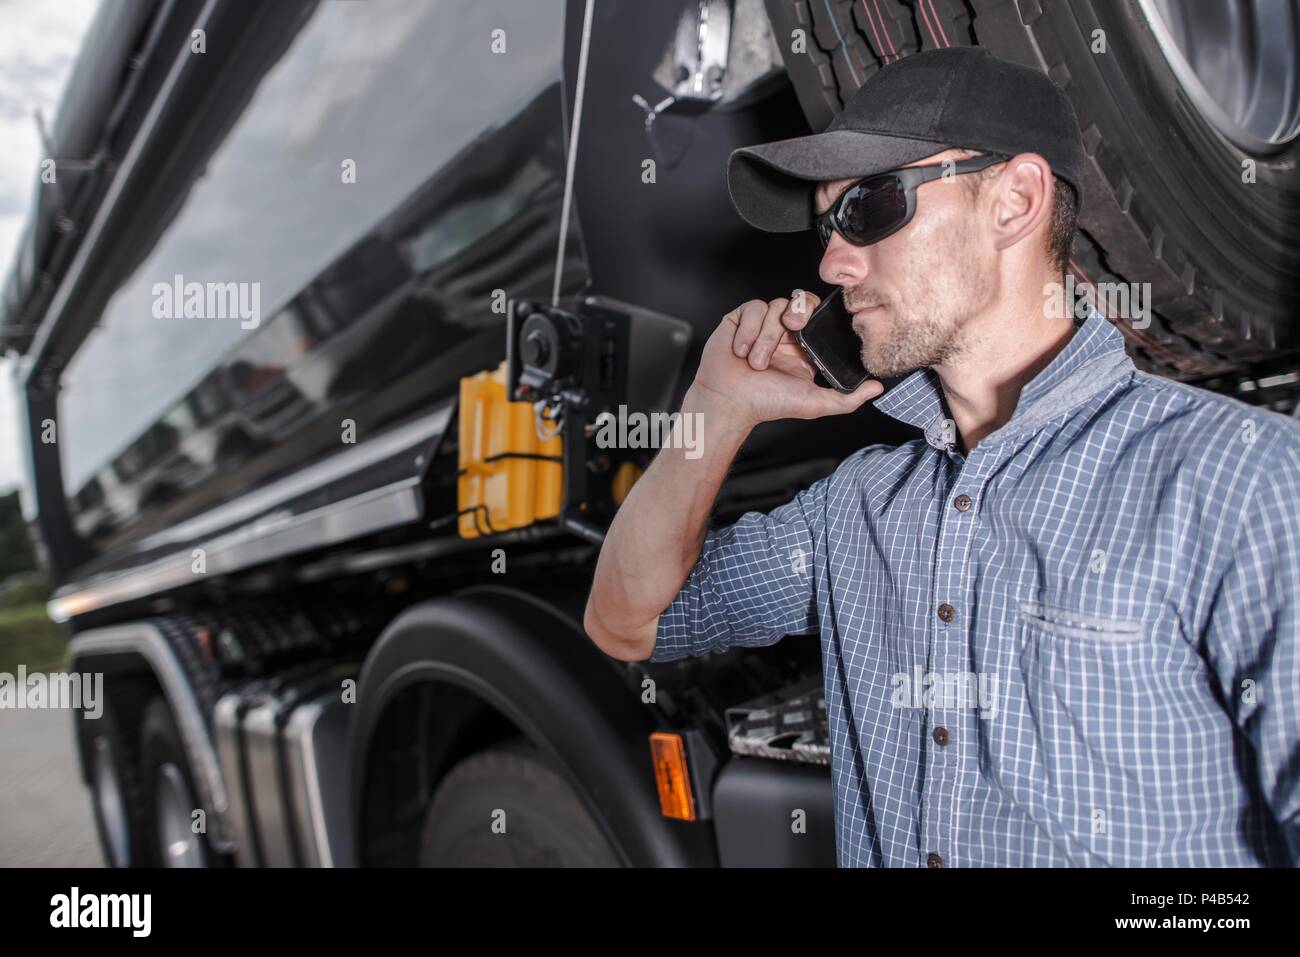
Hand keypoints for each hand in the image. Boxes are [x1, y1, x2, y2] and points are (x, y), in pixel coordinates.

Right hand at [688, 290, 883, 428]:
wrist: (729, 402)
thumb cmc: (766, 404)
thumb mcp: (815, 403)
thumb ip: (848, 398)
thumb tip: (877, 388)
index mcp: (802, 347)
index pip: (817, 315)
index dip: (816, 314)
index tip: (810, 327)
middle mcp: (783, 333)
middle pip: (799, 301)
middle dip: (797, 312)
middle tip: (791, 327)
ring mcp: (761, 325)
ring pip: (774, 307)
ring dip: (766, 336)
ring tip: (757, 362)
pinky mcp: (739, 320)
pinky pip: (752, 308)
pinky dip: (748, 330)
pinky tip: (742, 351)